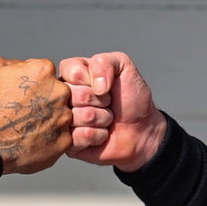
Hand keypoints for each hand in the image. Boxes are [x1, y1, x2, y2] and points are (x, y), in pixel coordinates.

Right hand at [0, 57, 71, 174]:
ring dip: (50, 120)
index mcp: (44, 70)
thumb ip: (15, 62)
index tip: (24, 95)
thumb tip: (24, 66)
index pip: (48, 73)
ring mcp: (64, 118)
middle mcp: (60, 92)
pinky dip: (51, 140)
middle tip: (27, 112)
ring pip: (63, 116)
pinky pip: (63, 137)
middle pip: (59, 93)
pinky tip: (34, 141)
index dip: (35, 84)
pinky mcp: (65, 141)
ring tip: (29, 128)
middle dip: (46, 101)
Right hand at [59, 51, 166, 171]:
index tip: (105, 85)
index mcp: (71, 75)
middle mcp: (62, 97)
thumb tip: (95, 85)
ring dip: (100, 118)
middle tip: (108, 104)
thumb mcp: (124, 67)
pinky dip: (97, 135)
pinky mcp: (67, 143)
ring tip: (106, 119)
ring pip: (74, 117)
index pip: (71, 72)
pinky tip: (102, 134)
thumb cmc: (132, 98)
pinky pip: (77, 138)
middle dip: (99, 101)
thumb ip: (105, 62)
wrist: (143, 129)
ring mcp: (63, 120)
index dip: (93, 80)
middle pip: (72, 95)